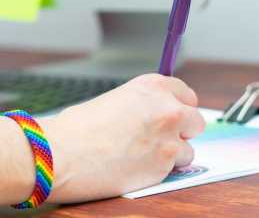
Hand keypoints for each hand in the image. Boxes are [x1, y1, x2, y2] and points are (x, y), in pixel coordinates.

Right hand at [40, 74, 205, 203]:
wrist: (62, 153)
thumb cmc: (76, 128)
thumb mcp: (113, 101)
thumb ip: (140, 106)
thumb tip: (150, 118)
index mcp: (151, 86)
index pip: (185, 94)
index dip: (178, 107)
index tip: (172, 116)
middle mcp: (167, 108)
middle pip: (196, 121)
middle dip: (181, 131)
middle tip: (159, 140)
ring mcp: (169, 138)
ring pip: (188, 149)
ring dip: (170, 155)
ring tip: (141, 156)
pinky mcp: (164, 166)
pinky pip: (175, 170)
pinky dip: (160, 171)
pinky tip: (136, 167)